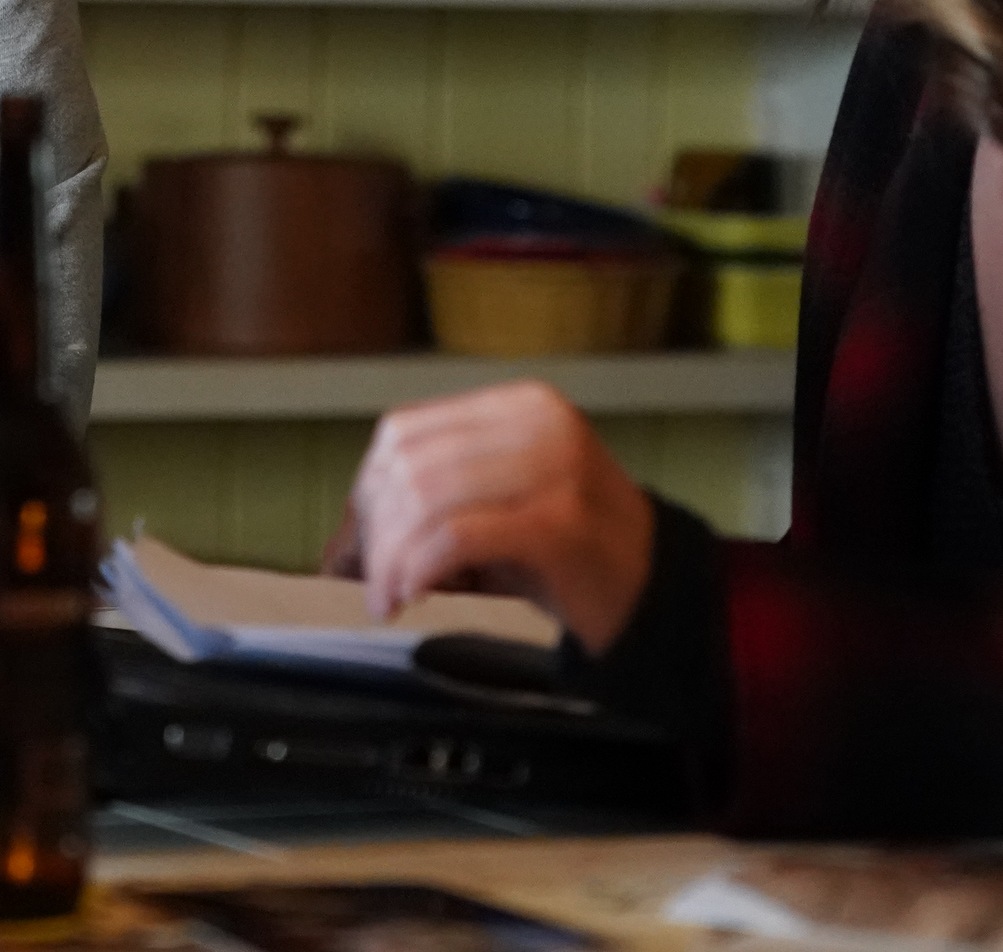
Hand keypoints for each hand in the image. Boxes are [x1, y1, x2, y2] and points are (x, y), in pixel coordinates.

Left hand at [322, 380, 656, 653]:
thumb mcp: (503, 500)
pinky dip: (420, 568)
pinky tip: (413, 594)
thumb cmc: (572, 551)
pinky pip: (459, 536)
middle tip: (371, 581)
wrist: (656, 588)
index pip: (406, 430)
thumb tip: (345, 535)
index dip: (367, 490)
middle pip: (410, 465)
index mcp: (519, 405)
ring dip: (391, 558)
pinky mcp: (558, 522)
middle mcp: (538, 423)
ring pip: (427, 499)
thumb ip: (437, 495)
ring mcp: (553, 469)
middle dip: (374, 530)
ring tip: (389, 597)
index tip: (355, 544)